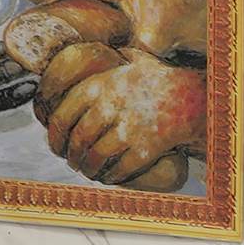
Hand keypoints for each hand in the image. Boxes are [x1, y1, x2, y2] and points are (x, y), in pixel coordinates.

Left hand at [43, 47, 204, 185]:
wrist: (188, 96)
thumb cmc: (156, 81)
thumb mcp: (123, 67)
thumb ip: (99, 72)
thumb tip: (76, 71)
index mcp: (98, 87)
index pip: (62, 117)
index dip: (55, 137)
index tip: (56, 147)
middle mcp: (109, 107)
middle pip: (78, 139)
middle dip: (72, 156)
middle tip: (72, 162)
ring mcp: (128, 129)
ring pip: (96, 157)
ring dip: (88, 169)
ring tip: (88, 172)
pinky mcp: (145, 149)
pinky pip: (119, 168)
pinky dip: (111, 177)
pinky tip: (109, 177)